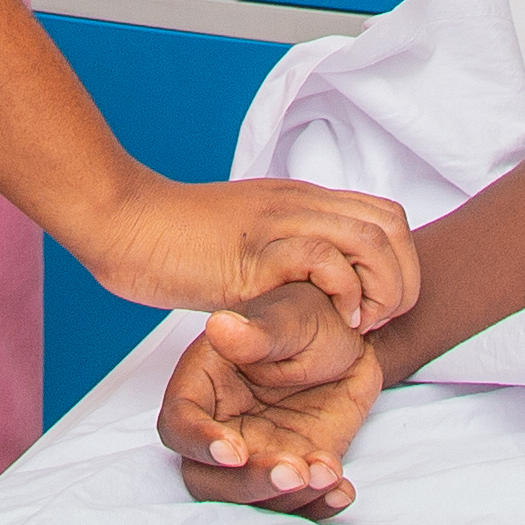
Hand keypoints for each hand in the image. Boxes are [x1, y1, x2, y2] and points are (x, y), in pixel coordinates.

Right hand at [65, 173, 420, 332]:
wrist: (122, 220)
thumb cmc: (169, 238)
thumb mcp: (241, 240)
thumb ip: (278, 253)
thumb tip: (304, 287)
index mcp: (298, 201)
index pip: (384, 214)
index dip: (398, 262)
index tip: (373, 306)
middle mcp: (299, 205)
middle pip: (393, 224)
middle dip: (403, 279)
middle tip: (375, 320)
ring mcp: (281, 224)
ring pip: (373, 238)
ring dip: (382, 288)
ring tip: (357, 324)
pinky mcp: (257, 252)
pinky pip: (325, 260)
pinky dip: (344, 293)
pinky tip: (330, 321)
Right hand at [162, 282, 384, 516]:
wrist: (354, 340)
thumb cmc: (309, 316)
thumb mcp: (290, 318)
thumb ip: (257, 332)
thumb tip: (220, 327)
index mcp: (203, 385)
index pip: (179, 425)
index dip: (200, 444)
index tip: (235, 451)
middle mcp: (222, 427)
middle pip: (208, 478)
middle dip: (250, 484)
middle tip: (295, 471)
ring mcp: (257, 455)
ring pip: (250, 500)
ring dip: (289, 498)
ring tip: (329, 472)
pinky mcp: (293, 472)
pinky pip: (294, 506)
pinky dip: (318, 507)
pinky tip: (342, 489)